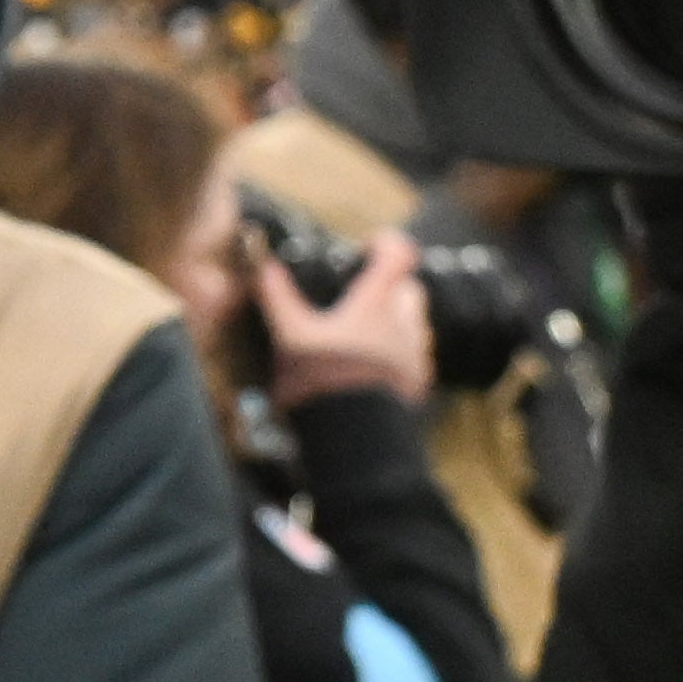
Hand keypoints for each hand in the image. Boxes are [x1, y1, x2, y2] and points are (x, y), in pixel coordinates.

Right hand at [257, 237, 436, 411]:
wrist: (357, 437)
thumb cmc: (325, 379)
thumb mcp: (292, 337)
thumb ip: (279, 300)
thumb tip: (265, 269)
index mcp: (376, 305)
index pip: (400, 257)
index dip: (388, 244)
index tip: (370, 245)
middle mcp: (404, 326)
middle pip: (411, 290)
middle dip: (392, 287)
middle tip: (363, 294)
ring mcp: (415, 356)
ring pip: (416, 325)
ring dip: (397, 321)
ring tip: (364, 333)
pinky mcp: (417, 385)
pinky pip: (414, 358)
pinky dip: (397, 354)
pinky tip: (370, 367)